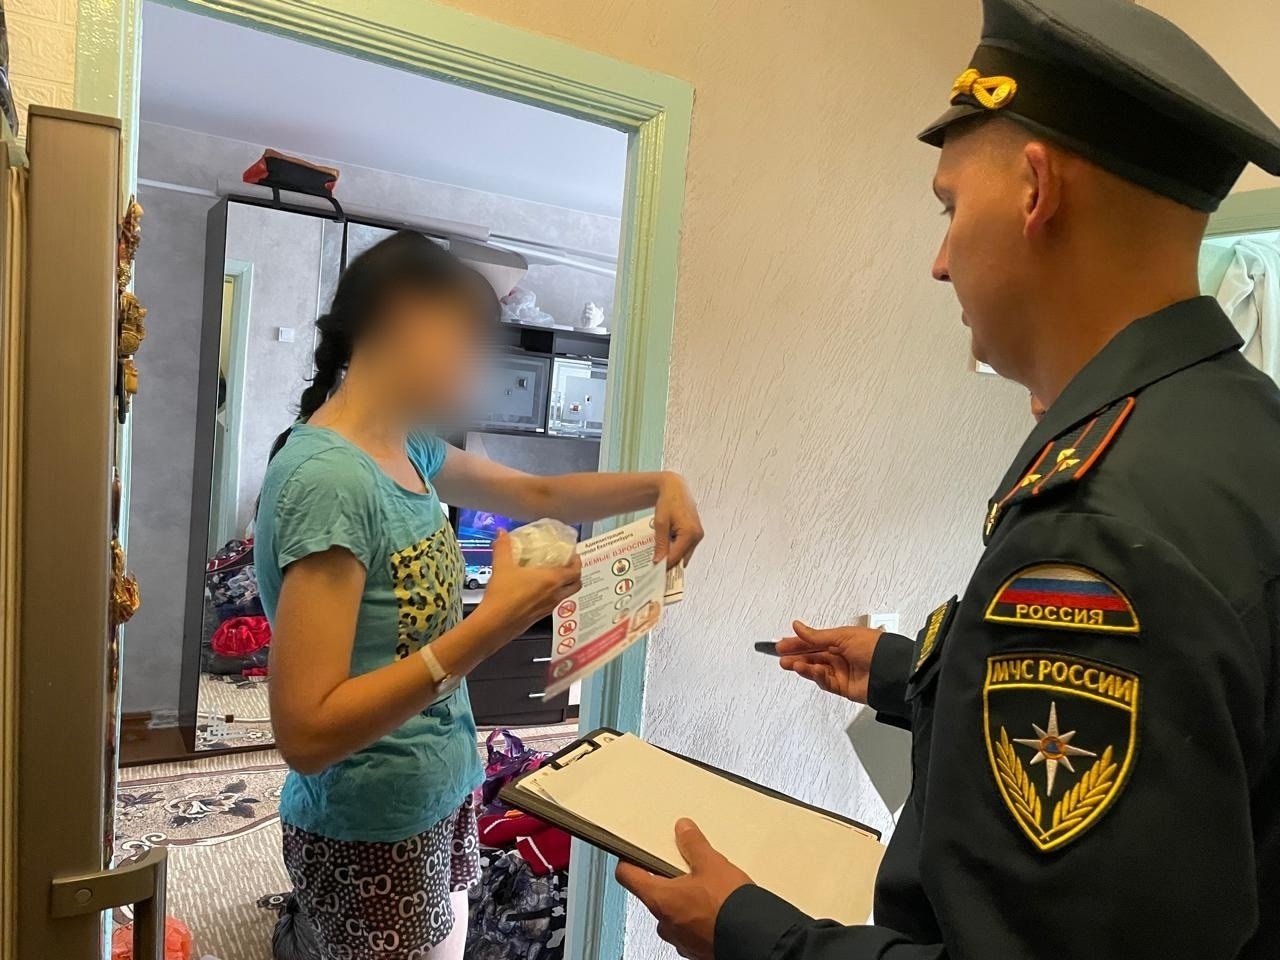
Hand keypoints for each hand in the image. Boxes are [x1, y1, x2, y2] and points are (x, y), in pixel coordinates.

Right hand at [480, 530, 581, 635]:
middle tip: (567, 565)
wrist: (494, 623)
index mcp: (552, 580)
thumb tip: (502, 533)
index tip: (573, 554)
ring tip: (552, 576)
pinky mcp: (539, 617)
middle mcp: (554, 595)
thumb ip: (504, 547)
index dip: (578, 562)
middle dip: (575, 575)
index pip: (576, 571)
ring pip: (566, 595)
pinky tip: (537, 590)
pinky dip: (552, 595)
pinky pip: (553, 604)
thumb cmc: (503, 595)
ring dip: (564, 586)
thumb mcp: (502, 566)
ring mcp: (548, 608)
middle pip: (576, 585)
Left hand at [616, 819, 751, 959]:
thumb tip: (684, 831)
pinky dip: (697, 918)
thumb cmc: (729, 909)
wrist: (755, 939)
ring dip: (684, 901)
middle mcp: (665, 923)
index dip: (629, 860)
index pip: (627, 876)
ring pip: (673, 913)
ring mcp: (680, 939)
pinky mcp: (696, 949)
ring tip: (707, 889)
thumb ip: (693, 845)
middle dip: (668, 881)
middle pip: (654, 894)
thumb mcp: (712, 864)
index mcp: (660, 899)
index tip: (633, 852)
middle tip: (684, 867)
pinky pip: (689, 928)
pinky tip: (716, 908)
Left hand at [654, 472, 703, 568]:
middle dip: (668, 563)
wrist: (676, 488)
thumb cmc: (669, 501)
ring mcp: (698, 535)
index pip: (676, 557)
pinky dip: (676, 549)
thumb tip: (659, 561)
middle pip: (681, 558)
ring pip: (684, 554)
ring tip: (658, 556)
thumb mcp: (660, 523)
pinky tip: (665, 548)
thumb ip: (661, 544)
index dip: (664, 565)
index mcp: (690, 533)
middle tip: (654, 568)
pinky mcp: (696, 534)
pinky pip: (685, 547)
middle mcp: (697, 535)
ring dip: (672, 556)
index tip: (653, 573)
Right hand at [776, 620, 882, 702]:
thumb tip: (798, 626)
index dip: (798, 642)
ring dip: (802, 666)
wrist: (890, 671)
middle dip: (796, 655)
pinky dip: (814, 676)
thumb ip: (817, 636)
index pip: (814, 641)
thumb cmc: (875, 648)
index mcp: (842, 640)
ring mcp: (842, 672)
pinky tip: (807, 670)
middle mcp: (841, 656)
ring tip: (790, 663)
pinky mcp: (843, 687)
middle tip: (781, 656)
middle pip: (813, 656)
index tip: (782, 644)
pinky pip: (824, 682)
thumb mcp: (842, 636)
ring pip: (815, 669)